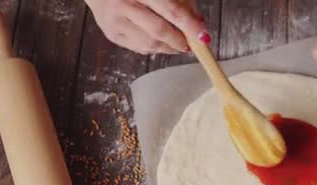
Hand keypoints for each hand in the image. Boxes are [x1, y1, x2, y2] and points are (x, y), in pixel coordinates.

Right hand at [85, 0, 210, 54]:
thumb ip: (181, 2)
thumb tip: (198, 24)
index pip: (170, 10)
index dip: (189, 25)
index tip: (204, 36)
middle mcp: (123, 5)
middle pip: (159, 31)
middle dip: (180, 41)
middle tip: (193, 44)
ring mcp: (115, 22)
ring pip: (150, 44)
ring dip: (170, 47)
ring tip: (179, 43)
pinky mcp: (112, 35)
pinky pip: (141, 49)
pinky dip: (156, 48)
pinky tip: (161, 41)